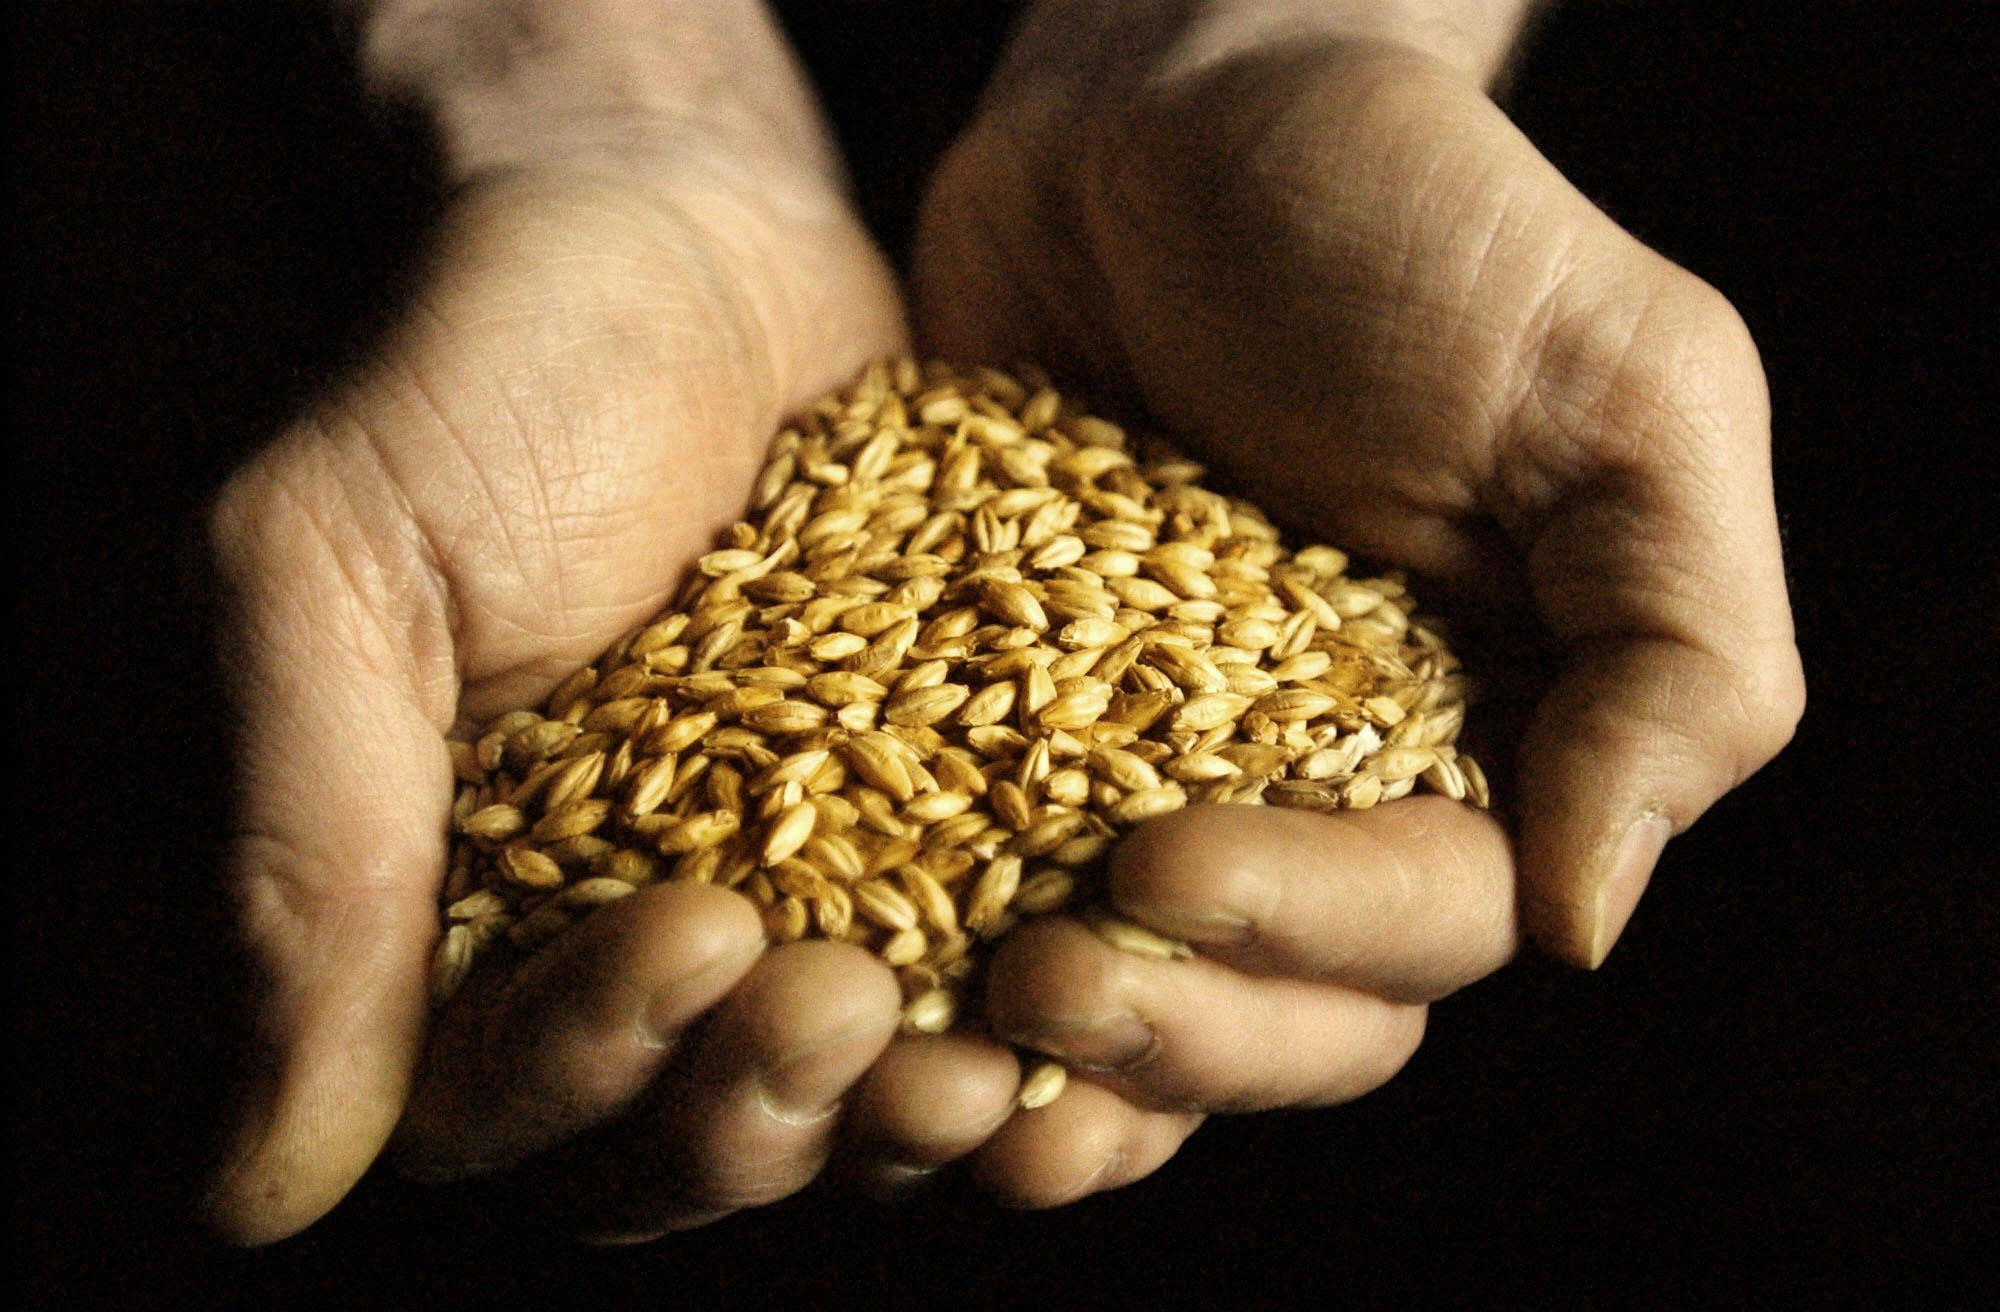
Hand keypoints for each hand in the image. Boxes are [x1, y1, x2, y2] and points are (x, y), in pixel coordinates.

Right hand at [201, 0, 1028, 1243]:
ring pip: (847, 1089)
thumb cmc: (479, 376)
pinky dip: (1037, 1002)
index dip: (599, 1059)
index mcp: (455, 916)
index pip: (504, 1094)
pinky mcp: (941, 828)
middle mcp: (621, 939)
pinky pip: (985, 961)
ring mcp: (798, 895)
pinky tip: (1103, 971)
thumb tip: (255, 1194)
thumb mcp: (340, 582)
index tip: (697, 930)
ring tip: (994, 1045)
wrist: (680, 227)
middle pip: (691, 1138)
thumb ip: (311, 859)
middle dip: (770, 1104)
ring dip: (914, 1100)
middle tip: (851, 1003)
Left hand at [912, 0, 1802, 1189]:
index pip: (1430, 928)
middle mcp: (1327, 797)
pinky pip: (975, 903)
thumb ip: (1675, 656)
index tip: (1160, 867)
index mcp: (1491, 745)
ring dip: (1049, 1067)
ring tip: (937, 1055)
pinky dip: (928, 975)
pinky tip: (850, 996)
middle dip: (1174, 1035)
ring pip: (1134, 1008)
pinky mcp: (1002, 744)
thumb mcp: (1624, 392)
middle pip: (1284, 1019)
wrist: (1155, 121)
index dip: (1308, 937)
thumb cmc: (1404, 221)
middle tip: (1039, 977)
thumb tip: (1586, 925)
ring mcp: (1154, 783)